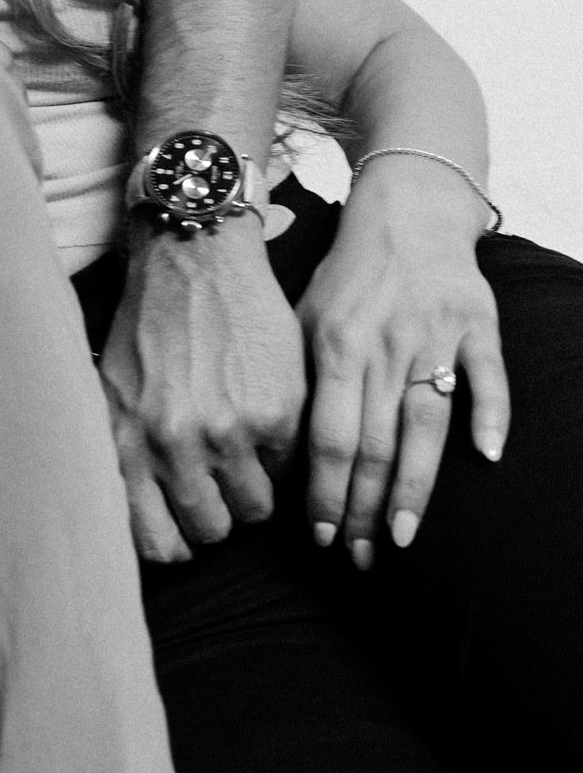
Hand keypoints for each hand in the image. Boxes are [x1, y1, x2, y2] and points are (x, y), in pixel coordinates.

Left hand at [101, 215, 306, 562]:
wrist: (194, 259)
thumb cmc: (148, 324)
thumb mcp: (110, 391)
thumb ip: (123, 456)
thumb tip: (140, 522)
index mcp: (127, 444)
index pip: (154, 544)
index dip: (174, 543)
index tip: (183, 528)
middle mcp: (173, 446)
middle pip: (210, 532)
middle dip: (216, 514)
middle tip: (218, 483)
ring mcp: (226, 433)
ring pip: (254, 510)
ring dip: (251, 487)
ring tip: (241, 448)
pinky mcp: (274, 415)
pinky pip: (284, 469)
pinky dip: (276, 452)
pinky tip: (259, 412)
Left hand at [297, 160, 506, 567]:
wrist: (405, 214)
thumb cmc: (347, 276)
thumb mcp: (302, 316)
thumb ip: (300, 378)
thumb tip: (280, 452)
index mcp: (335, 345)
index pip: (330, 436)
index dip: (326, 492)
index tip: (322, 538)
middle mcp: (384, 346)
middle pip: (375, 443)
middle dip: (365, 509)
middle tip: (360, 558)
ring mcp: (434, 337)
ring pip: (426, 425)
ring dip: (414, 487)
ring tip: (402, 537)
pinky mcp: (477, 326)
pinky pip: (488, 377)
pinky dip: (492, 415)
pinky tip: (488, 459)